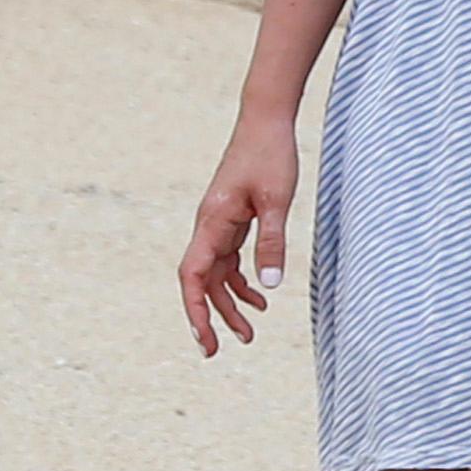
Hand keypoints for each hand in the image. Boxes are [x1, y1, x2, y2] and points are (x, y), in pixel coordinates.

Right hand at [180, 111, 299, 354]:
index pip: (193, 276)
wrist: (265, 120)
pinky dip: (241, 281)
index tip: (205, 340)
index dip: (196, 310)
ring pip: (216, 274)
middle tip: (222, 350)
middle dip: (210, 317)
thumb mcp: (276, 201)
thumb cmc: (270, 155)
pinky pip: (230, 259)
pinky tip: (262, 296)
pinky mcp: (232, 219)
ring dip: (229, 303)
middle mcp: (209, 226)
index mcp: (213, 223)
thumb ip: (272, 242)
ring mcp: (219, 223)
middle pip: (201, 282)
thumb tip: (270, 285)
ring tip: (250, 333)